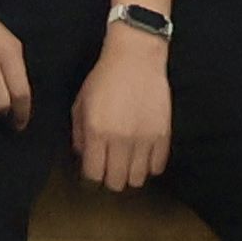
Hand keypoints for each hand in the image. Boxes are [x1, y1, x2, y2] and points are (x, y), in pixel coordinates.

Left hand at [74, 26, 174, 191]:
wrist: (136, 58)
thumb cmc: (104, 77)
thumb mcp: (80, 102)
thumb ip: (78, 132)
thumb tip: (83, 156)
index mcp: (96, 131)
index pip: (93, 174)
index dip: (91, 178)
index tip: (92, 171)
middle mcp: (120, 139)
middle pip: (116, 182)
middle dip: (110, 179)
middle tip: (110, 167)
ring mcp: (144, 139)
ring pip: (137, 179)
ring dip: (130, 174)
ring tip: (127, 163)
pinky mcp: (163, 135)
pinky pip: (157, 167)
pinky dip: (149, 166)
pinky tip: (143, 155)